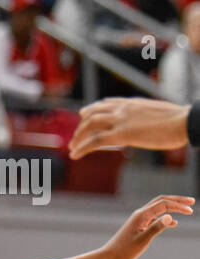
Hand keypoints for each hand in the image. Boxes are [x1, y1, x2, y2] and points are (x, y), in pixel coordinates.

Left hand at [69, 98, 189, 157]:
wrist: (186, 121)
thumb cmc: (179, 120)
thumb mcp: (159, 114)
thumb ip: (147, 117)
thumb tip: (147, 124)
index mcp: (133, 103)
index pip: (107, 103)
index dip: (93, 109)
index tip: (84, 114)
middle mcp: (124, 109)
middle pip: (94, 113)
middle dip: (81, 125)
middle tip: (75, 136)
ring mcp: (121, 120)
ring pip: (90, 125)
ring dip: (78, 136)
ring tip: (72, 147)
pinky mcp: (122, 134)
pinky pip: (96, 141)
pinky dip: (82, 148)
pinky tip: (75, 155)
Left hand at [99, 194, 192, 258]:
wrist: (110, 257)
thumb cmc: (125, 250)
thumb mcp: (143, 240)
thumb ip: (156, 228)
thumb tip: (171, 217)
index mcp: (141, 215)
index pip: (163, 204)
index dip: (178, 206)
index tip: (190, 211)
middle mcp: (140, 214)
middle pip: (161, 201)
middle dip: (177, 200)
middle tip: (192, 201)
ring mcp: (140, 219)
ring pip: (159, 208)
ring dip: (173, 207)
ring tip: (187, 209)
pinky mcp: (139, 226)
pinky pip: (155, 217)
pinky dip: (165, 217)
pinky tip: (174, 223)